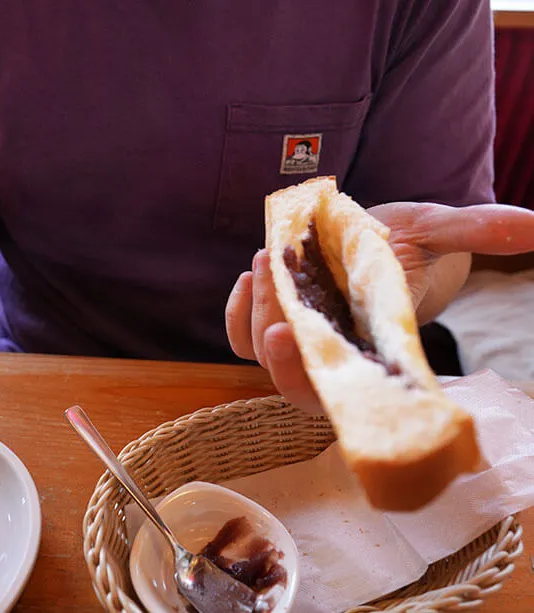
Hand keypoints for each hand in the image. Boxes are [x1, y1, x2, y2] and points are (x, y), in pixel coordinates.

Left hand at [225, 202, 533, 412]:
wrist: (381, 238)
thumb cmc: (413, 242)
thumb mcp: (441, 230)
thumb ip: (478, 230)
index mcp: (374, 350)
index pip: (343, 388)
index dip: (311, 374)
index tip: (290, 331)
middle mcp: (334, 355)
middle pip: (291, 380)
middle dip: (276, 342)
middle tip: (273, 280)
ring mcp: (301, 340)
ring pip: (262, 355)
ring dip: (255, 311)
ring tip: (268, 258)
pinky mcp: (274, 320)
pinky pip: (240, 337)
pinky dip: (236, 312)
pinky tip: (252, 274)